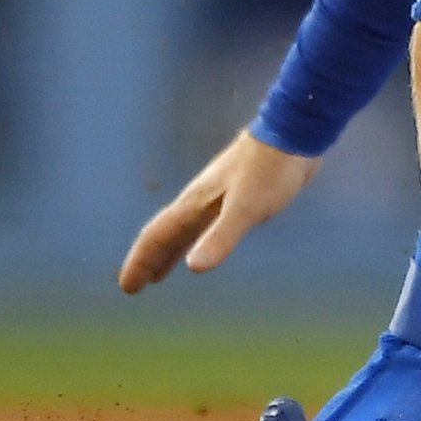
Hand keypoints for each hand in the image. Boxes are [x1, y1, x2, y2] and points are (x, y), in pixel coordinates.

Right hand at [118, 130, 317, 293]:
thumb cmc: (269, 171)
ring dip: (169, 252)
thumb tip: (193, 267)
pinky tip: (204, 243)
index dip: (141, 261)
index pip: (158, 236)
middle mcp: (199, 200)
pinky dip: (195, 240)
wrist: (293, 133)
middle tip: (135, 286)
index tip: (127, 287)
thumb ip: (220, 236)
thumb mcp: (246, 208)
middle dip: (149, 260)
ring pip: (184, 229)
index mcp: (195, 203)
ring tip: (160, 274)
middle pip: (166, 234)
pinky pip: (204, 224)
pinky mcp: (237, 194)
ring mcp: (217, 195)